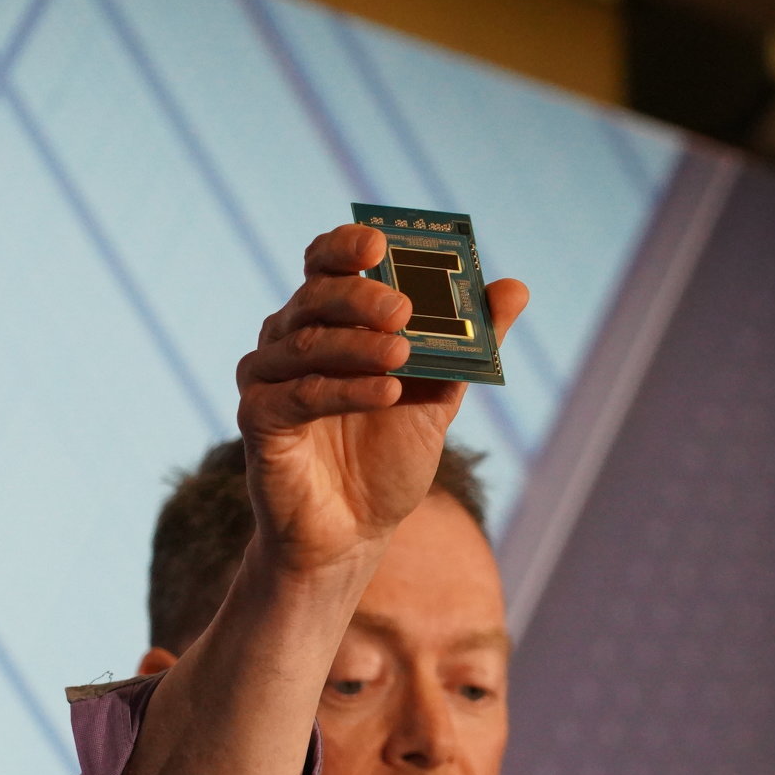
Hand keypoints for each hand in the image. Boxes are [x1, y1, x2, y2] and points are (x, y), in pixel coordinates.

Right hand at [236, 224, 526, 573]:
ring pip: (306, 343)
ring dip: (358, 345)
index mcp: (327, 320)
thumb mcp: (439, 394)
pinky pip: (299, 394)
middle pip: (316, 298)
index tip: (379, 242)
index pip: (325, 264)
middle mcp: (288, 339)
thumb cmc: (388, 456)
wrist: (355, 532)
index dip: (346, 246)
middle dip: (361, 296)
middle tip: (403, 307)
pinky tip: (387, 392)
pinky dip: (345, 389)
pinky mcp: (258, 420)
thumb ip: (470, 342)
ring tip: (404, 353)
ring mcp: (267, 377)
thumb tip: (516, 288)